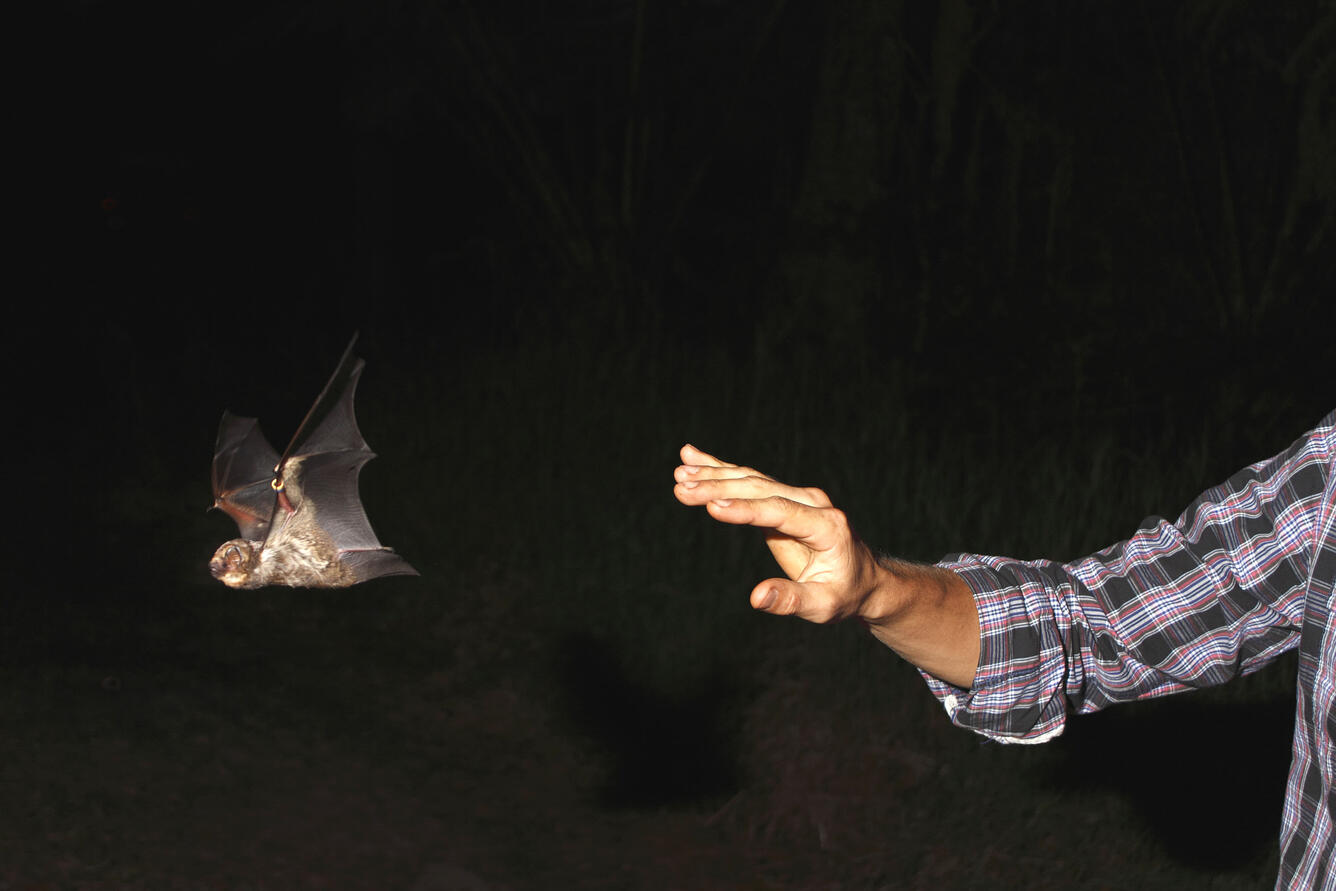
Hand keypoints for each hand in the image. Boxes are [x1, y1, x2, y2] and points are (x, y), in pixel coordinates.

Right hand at [672, 444, 881, 622]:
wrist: (862, 578)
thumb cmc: (843, 595)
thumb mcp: (823, 606)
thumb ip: (791, 600)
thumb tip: (756, 598)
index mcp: (826, 525)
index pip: (779, 511)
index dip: (744, 509)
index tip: (710, 506)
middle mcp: (812, 503)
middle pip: (760, 488)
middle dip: (718, 487)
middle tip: (681, 488)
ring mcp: (798, 496)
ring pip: (751, 479)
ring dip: (714, 475)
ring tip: (679, 473)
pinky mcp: (783, 498)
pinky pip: (749, 480)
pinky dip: (720, 468)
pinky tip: (692, 457)